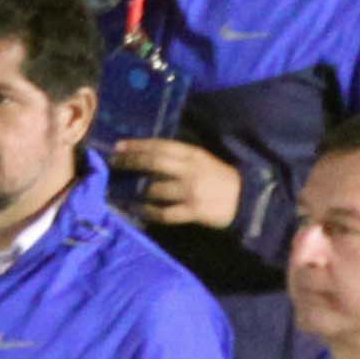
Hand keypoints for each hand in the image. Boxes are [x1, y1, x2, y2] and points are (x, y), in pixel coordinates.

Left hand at [108, 137, 241, 231]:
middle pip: (154, 163)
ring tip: (119, 190)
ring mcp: (191, 191)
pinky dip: (148, 212)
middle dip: (131, 162)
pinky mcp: (193, 211)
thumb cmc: (220, 178)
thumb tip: (148, 156)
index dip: (138, 145)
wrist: (246, 200)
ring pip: (155, 188)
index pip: (161, 145)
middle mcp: (190, 170)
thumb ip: (180, 158)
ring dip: (134, 190)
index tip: (118, 146)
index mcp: (193, 154)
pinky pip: (164, 213)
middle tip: (114, 164)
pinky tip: (136, 210)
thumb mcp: (203, 161)